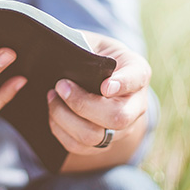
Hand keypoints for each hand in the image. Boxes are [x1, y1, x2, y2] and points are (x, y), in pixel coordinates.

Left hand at [47, 31, 150, 159]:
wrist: (99, 76)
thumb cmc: (94, 54)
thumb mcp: (94, 42)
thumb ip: (85, 47)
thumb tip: (66, 55)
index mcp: (138, 72)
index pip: (136, 78)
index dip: (123, 84)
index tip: (104, 86)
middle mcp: (136, 105)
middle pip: (117, 117)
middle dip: (82, 104)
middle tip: (60, 85)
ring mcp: (122, 128)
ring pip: (95, 136)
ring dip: (66, 118)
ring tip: (52, 96)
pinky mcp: (102, 143)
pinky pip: (80, 147)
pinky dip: (60, 130)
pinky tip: (52, 112)